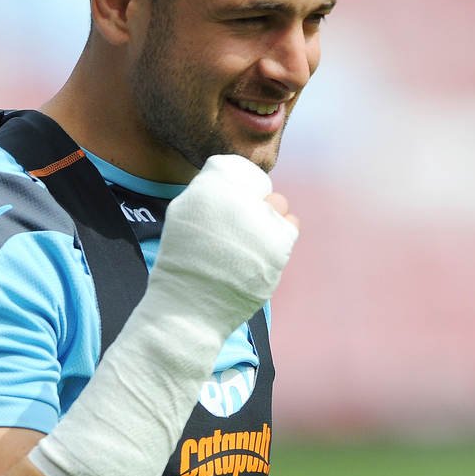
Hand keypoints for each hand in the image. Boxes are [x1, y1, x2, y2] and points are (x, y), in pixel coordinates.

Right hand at [150, 154, 298, 337]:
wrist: (189, 305)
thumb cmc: (184, 260)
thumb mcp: (182, 213)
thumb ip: (210, 188)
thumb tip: (236, 177)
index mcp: (209, 188)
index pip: (237, 169)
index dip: (236, 190)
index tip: (228, 210)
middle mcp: (237, 200)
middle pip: (262, 189)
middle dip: (254, 206)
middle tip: (239, 231)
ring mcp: (261, 222)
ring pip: (279, 205)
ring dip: (269, 219)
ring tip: (250, 244)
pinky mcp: (280, 245)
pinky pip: (292, 225)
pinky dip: (280, 236)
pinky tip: (261, 252)